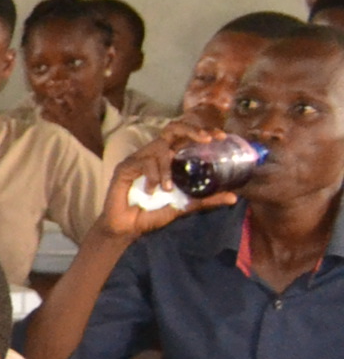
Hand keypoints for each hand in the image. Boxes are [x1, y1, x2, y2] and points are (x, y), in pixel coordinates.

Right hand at [97, 121, 225, 239]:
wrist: (128, 229)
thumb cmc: (152, 213)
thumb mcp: (184, 205)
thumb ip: (205, 199)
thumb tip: (234, 197)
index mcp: (169, 159)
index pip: (186, 137)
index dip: (203, 131)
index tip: (221, 137)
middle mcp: (155, 155)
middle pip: (173, 129)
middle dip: (192, 130)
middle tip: (207, 139)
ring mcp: (139, 159)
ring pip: (159, 148)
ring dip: (167, 167)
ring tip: (168, 188)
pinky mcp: (125, 167)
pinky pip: (143, 162)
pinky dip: (152, 175)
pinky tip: (152, 189)